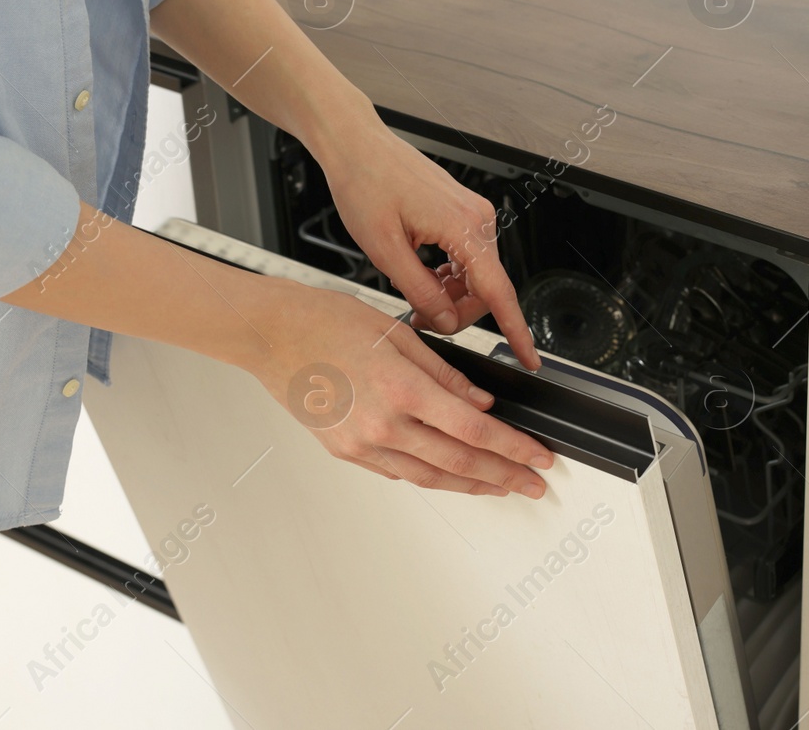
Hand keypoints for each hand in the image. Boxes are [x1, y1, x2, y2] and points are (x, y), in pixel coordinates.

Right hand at [249, 278, 554, 496]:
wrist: (270, 335)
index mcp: (401, 388)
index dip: (514, 448)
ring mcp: (361, 444)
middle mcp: (382, 424)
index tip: (538, 456)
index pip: (475, 429)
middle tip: (533, 483)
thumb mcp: (399, 335)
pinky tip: (450, 476)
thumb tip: (482, 401)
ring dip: (471, 485)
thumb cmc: (325, 322)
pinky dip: (431, 476)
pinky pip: (399, 473)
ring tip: (501, 487)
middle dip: (504, 475)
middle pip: (459, 461)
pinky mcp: (346, 452)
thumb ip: (446, 374)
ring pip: (430, 476)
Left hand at [316, 121, 542, 370]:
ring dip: (449, 292)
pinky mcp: (462, 211)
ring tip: (413, 290)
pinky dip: (448, 273)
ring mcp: (473, 213)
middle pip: (485, 288)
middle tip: (419, 318)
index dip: (515, 331)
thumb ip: (420, 291)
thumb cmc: (365, 184)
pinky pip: (467, 256)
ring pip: (475, 274)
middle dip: (457, 311)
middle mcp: (477, 218)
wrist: (357, 146)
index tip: (529, 360)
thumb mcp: (385, 250)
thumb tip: (447, 321)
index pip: (498, 292)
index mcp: (463, 227)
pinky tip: (422, 271)